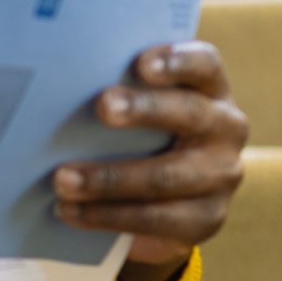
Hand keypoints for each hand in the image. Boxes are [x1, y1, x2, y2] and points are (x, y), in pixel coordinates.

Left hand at [52, 42, 249, 280]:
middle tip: (101, 107)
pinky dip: (106, 215)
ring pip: (166, 176)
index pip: (204, 65)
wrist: (161, 205)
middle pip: (189, 113)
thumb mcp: (135, 112)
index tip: (142, 63)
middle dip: (143, 110)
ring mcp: (221, 175)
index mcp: (209, 89)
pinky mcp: (206, 219)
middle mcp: (225, 127)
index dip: (177, 61)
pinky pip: (155, 218)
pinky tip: (70, 211)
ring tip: (62, 180)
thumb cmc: (138, 137)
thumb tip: (56, 85)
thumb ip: (117, 93)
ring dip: (109, 179)